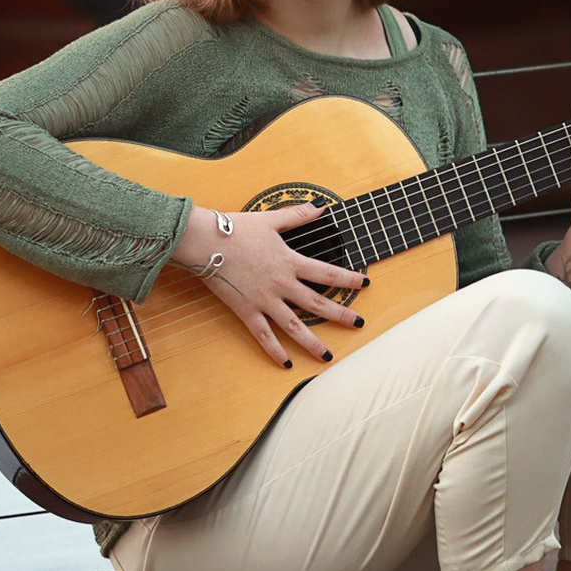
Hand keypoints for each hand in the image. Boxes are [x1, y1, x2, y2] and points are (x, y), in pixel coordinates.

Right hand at [175, 202, 367, 367]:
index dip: (348, 279)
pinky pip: (264, 335)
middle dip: (341, 315)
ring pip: (294, 326)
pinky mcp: (247, 311)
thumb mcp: (271, 220)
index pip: (327, 274)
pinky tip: (286, 363)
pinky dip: (275, 351)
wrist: (205, 242)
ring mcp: (265, 300)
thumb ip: (297, 215)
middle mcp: (281, 284)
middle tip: (359, 325)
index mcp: (289, 262)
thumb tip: (320, 206)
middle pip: (318, 304)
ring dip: (313, 342)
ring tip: (327, 355)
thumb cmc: (235, 229)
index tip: (365, 284)